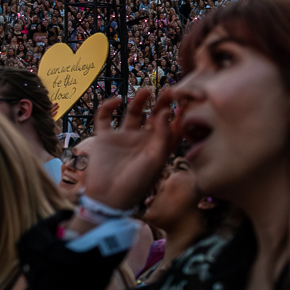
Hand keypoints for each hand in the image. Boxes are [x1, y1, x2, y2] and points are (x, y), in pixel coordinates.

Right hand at [77, 87, 177, 211]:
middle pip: (154, 115)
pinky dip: (108, 107)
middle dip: (162, 103)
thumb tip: (167, 110)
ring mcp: (124, 137)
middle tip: (169, 90)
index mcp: (159, 146)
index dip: (178, 113)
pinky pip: (105, 117)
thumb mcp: (155, 159)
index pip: (172, 125)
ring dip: (139, 100)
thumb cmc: (137, 182)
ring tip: (146, 91)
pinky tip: (116, 101)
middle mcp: (143, 139)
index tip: (185, 99)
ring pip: (133, 112)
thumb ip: (162, 135)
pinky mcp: (105, 137)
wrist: (109, 198)